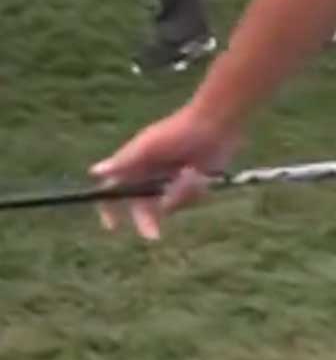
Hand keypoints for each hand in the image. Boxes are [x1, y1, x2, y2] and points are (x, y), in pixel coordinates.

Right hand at [90, 102, 241, 240]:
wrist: (215, 123)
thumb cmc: (178, 130)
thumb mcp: (148, 146)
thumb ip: (124, 161)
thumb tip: (95, 172)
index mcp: (134, 166)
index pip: (114, 192)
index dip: (110, 209)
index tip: (112, 225)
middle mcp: (151, 177)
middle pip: (142, 208)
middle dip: (147, 221)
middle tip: (153, 235)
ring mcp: (172, 182)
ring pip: (170, 205)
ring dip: (180, 194)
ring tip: (191, 172)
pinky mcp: (193, 185)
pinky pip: (190, 200)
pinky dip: (195, 190)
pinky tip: (201, 174)